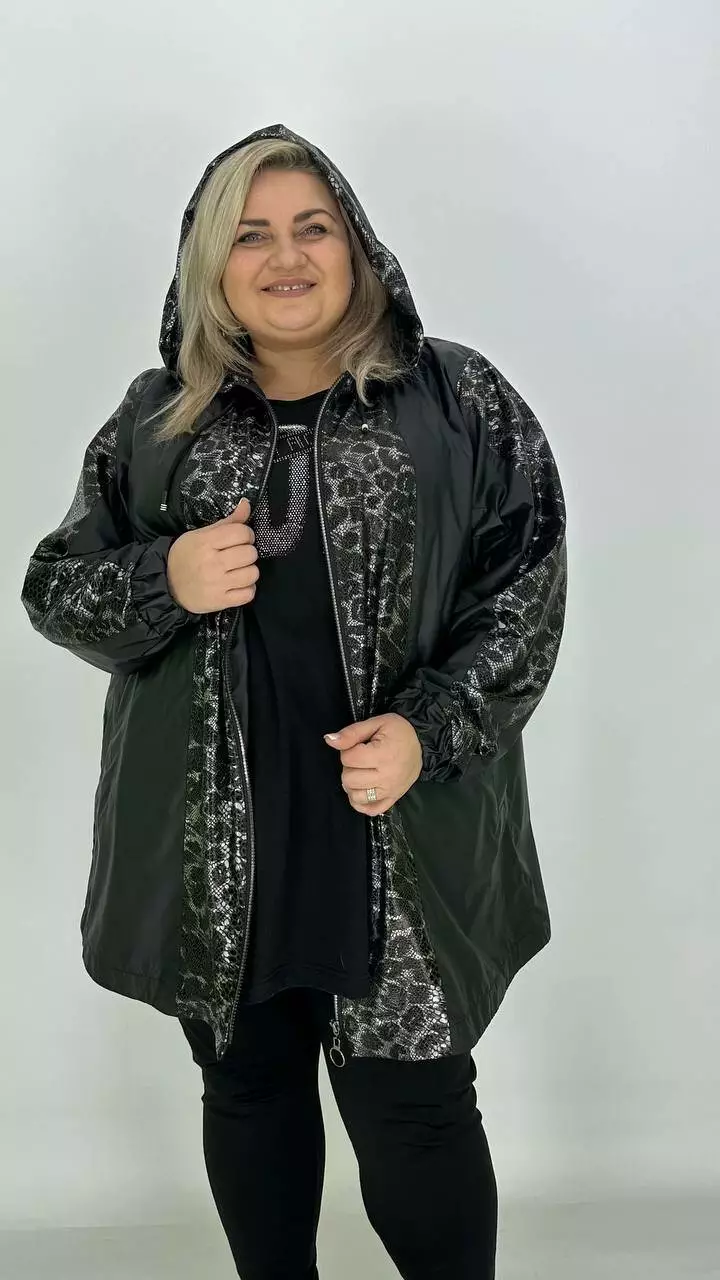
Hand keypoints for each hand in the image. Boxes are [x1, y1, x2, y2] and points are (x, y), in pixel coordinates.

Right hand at [167, 497, 258, 613]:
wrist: (166, 584)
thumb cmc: (185, 556)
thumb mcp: (200, 535)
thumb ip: (227, 521)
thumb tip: (247, 504)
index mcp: (206, 543)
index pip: (241, 533)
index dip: (246, 534)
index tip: (239, 538)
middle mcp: (212, 564)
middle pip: (250, 553)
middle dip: (247, 552)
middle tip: (237, 555)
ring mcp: (217, 584)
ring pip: (252, 574)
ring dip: (249, 571)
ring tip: (238, 570)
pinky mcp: (220, 601)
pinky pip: (249, 594)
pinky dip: (247, 589)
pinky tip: (238, 584)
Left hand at [324, 713, 422, 814]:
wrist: (423, 743)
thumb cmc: (399, 731)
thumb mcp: (376, 723)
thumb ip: (351, 733)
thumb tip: (329, 740)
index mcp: (383, 755)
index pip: (348, 759)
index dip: (348, 750)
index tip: (360, 745)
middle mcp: (387, 777)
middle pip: (349, 779)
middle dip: (349, 767)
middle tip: (361, 758)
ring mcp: (390, 791)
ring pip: (355, 796)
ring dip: (353, 784)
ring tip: (362, 772)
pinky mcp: (392, 799)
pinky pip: (369, 810)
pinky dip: (361, 802)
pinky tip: (362, 789)